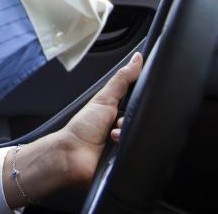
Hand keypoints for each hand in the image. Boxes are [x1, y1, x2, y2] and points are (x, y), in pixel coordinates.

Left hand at [60, 52, 142, 183]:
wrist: (72, 157)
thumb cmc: (82, 129)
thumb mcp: (104, 98)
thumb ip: (122, 79)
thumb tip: (137, 58)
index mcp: (121, 112)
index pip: (142, 103)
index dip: (143, 101)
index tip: (142, 98)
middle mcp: (126, 128)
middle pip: (145, 121)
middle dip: (133, 120)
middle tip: (118, 121)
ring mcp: (127, 144)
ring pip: (144, 136)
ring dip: (127, 133)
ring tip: (113, 135)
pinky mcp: (129, 158)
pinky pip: (141, 151)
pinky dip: (129, 147)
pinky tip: (116, 146)